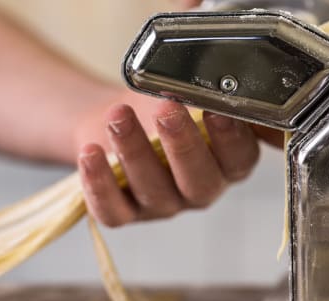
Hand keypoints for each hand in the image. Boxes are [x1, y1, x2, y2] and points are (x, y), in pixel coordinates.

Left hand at [78, 100, 264, 226]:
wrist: (115, 118)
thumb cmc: (160, 104)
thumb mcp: (194, 92)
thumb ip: (219, 84)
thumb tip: (237, 60)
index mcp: (225, 164)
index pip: (238, 160)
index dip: (229, 138)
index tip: (215, 108)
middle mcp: (197, 190)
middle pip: (199, 182)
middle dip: (184, 146)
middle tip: (168, 110)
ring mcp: (160, 205)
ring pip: (154, 192)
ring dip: (135, 152)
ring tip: (118, 117)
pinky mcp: (123, 212)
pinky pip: (113, 211)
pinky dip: (100, 185)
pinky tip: (90, 153)